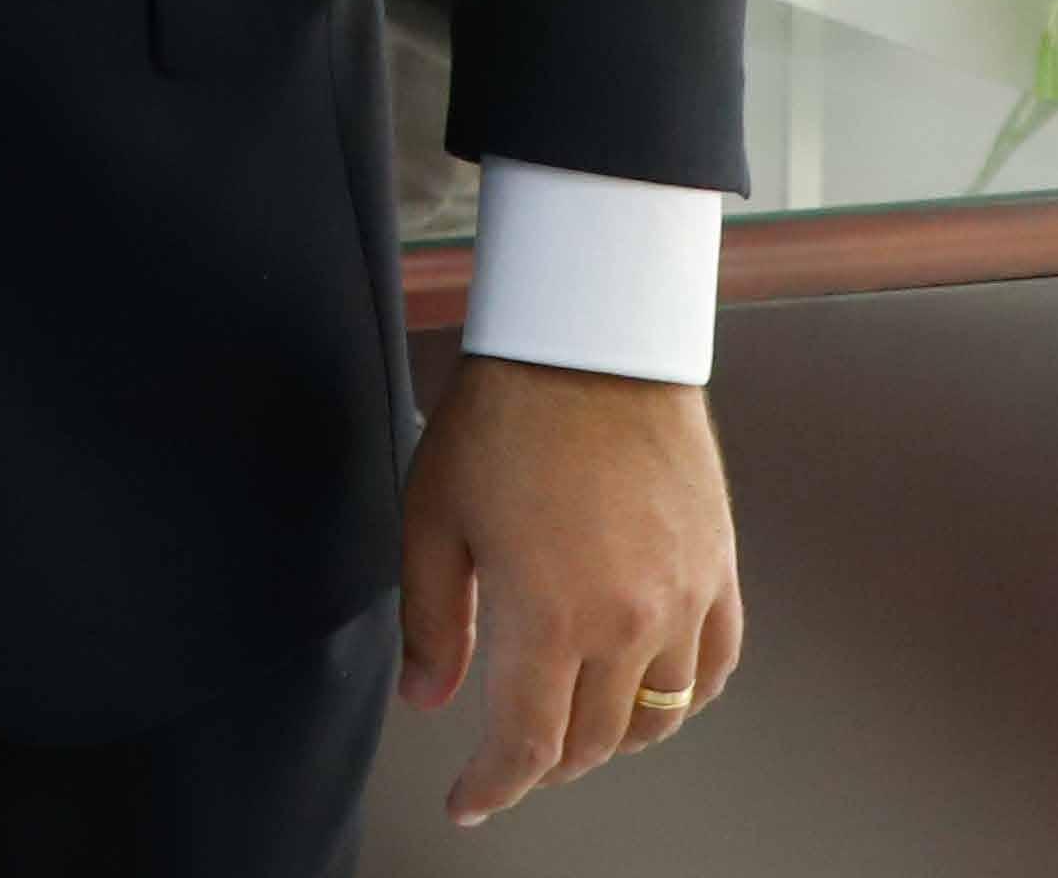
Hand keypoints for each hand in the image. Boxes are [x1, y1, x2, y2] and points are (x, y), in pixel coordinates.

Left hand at [399, 350, 744, 826]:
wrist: (593, 345)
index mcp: (548, 615)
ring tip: (568, 730)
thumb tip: (428, 696)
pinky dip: (682, 698)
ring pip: (657, 715)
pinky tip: (649, 693)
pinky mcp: (719, 571)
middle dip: (544, 765)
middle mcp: (628, 621)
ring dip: (610, 738)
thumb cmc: (505, 415)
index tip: (468, 803)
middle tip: (507, 762)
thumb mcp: (433, 515)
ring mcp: (684, 600)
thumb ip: (431, 618)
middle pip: (593, 741)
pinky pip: (715, 667)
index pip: (526, 743)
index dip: (493, 786)